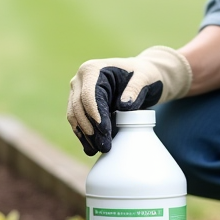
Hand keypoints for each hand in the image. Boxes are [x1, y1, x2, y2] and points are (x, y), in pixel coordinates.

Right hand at [66, 46, 191, 155]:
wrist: (141, 77)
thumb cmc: (143, 74)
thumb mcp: (144, 77)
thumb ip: (135, 88)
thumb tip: (124, 105)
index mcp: (92, 69)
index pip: (89, 95)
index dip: (95, 114)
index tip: (105, 131)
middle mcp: (80, 80)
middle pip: (79, 107)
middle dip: (90, 128)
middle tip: (104, 146)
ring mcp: (78, 92)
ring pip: (74, 116)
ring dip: (85, 135)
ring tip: (97, 150)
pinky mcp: (80, 104)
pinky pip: (77, 121)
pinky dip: (83, 135)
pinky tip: (91, 148)